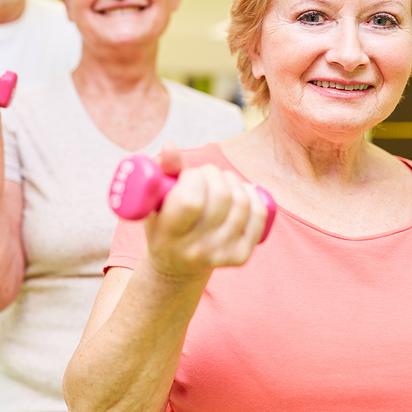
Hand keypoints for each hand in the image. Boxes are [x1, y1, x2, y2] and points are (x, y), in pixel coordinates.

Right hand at [144, 144, 267, 280]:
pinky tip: (241, 190)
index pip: (190, 201)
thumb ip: (162, 171)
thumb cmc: (162, 223)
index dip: (193, 178)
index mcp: (168, 236)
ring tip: (220, 180)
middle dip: (214, 174)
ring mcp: (219, 254)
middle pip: (221, 198)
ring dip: (232, 181)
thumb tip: (170, 145)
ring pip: (241, 203)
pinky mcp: (240, 256)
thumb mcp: (153, 201)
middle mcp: (195, 249)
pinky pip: (257, 216)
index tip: (187, 175)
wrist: (176, 266)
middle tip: (205, 174)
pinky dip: (252, 195)